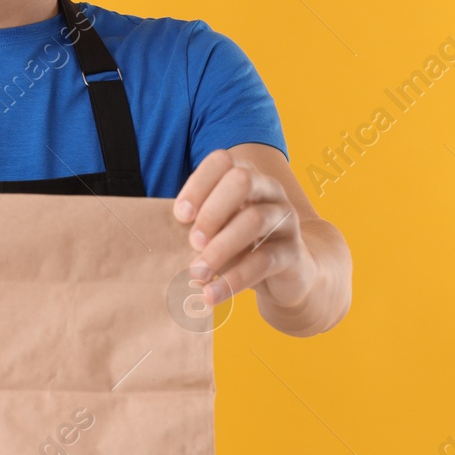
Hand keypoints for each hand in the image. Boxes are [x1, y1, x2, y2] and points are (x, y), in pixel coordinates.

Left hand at [172, 148, 315, 309]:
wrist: (290, 273)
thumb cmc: (242, 245)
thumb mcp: (220, 228)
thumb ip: (198, 224)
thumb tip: (161, 235)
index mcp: (248, 176)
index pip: (223, 161)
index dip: (198, 185)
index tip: (180, 215)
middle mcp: (270, 191)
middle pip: (242, 181)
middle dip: (212, 211)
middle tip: (193, 242)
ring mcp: (285, 219)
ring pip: (254, 220)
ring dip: (219, 248)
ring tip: (197, 273)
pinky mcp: (294, 252)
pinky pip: (263, 261)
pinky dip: (233, 280)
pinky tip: (211, 293)